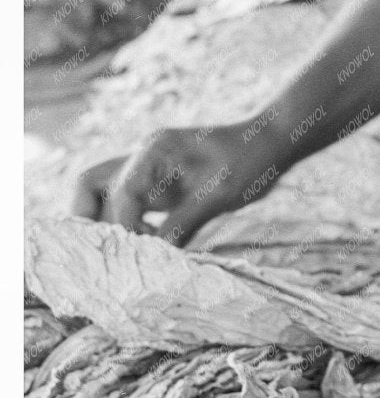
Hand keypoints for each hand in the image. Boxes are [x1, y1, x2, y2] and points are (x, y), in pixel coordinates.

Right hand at [70, 121, 283, 244]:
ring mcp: (149, 168)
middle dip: (87, 218)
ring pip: (104, 192)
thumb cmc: (251, 160)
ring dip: (106, 222)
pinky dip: (129, 223)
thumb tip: (155, 257)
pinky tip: (147, 247)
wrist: (273, 140)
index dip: (125, 227)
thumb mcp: (219, 195)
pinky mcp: (161, 182)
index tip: (138, 253)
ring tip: (127, 253)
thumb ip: (183, 223)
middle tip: (107, 251)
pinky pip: (130, 202)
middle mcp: (143, 156)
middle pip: (89, 183)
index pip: (121, 194)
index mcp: (154, 151)